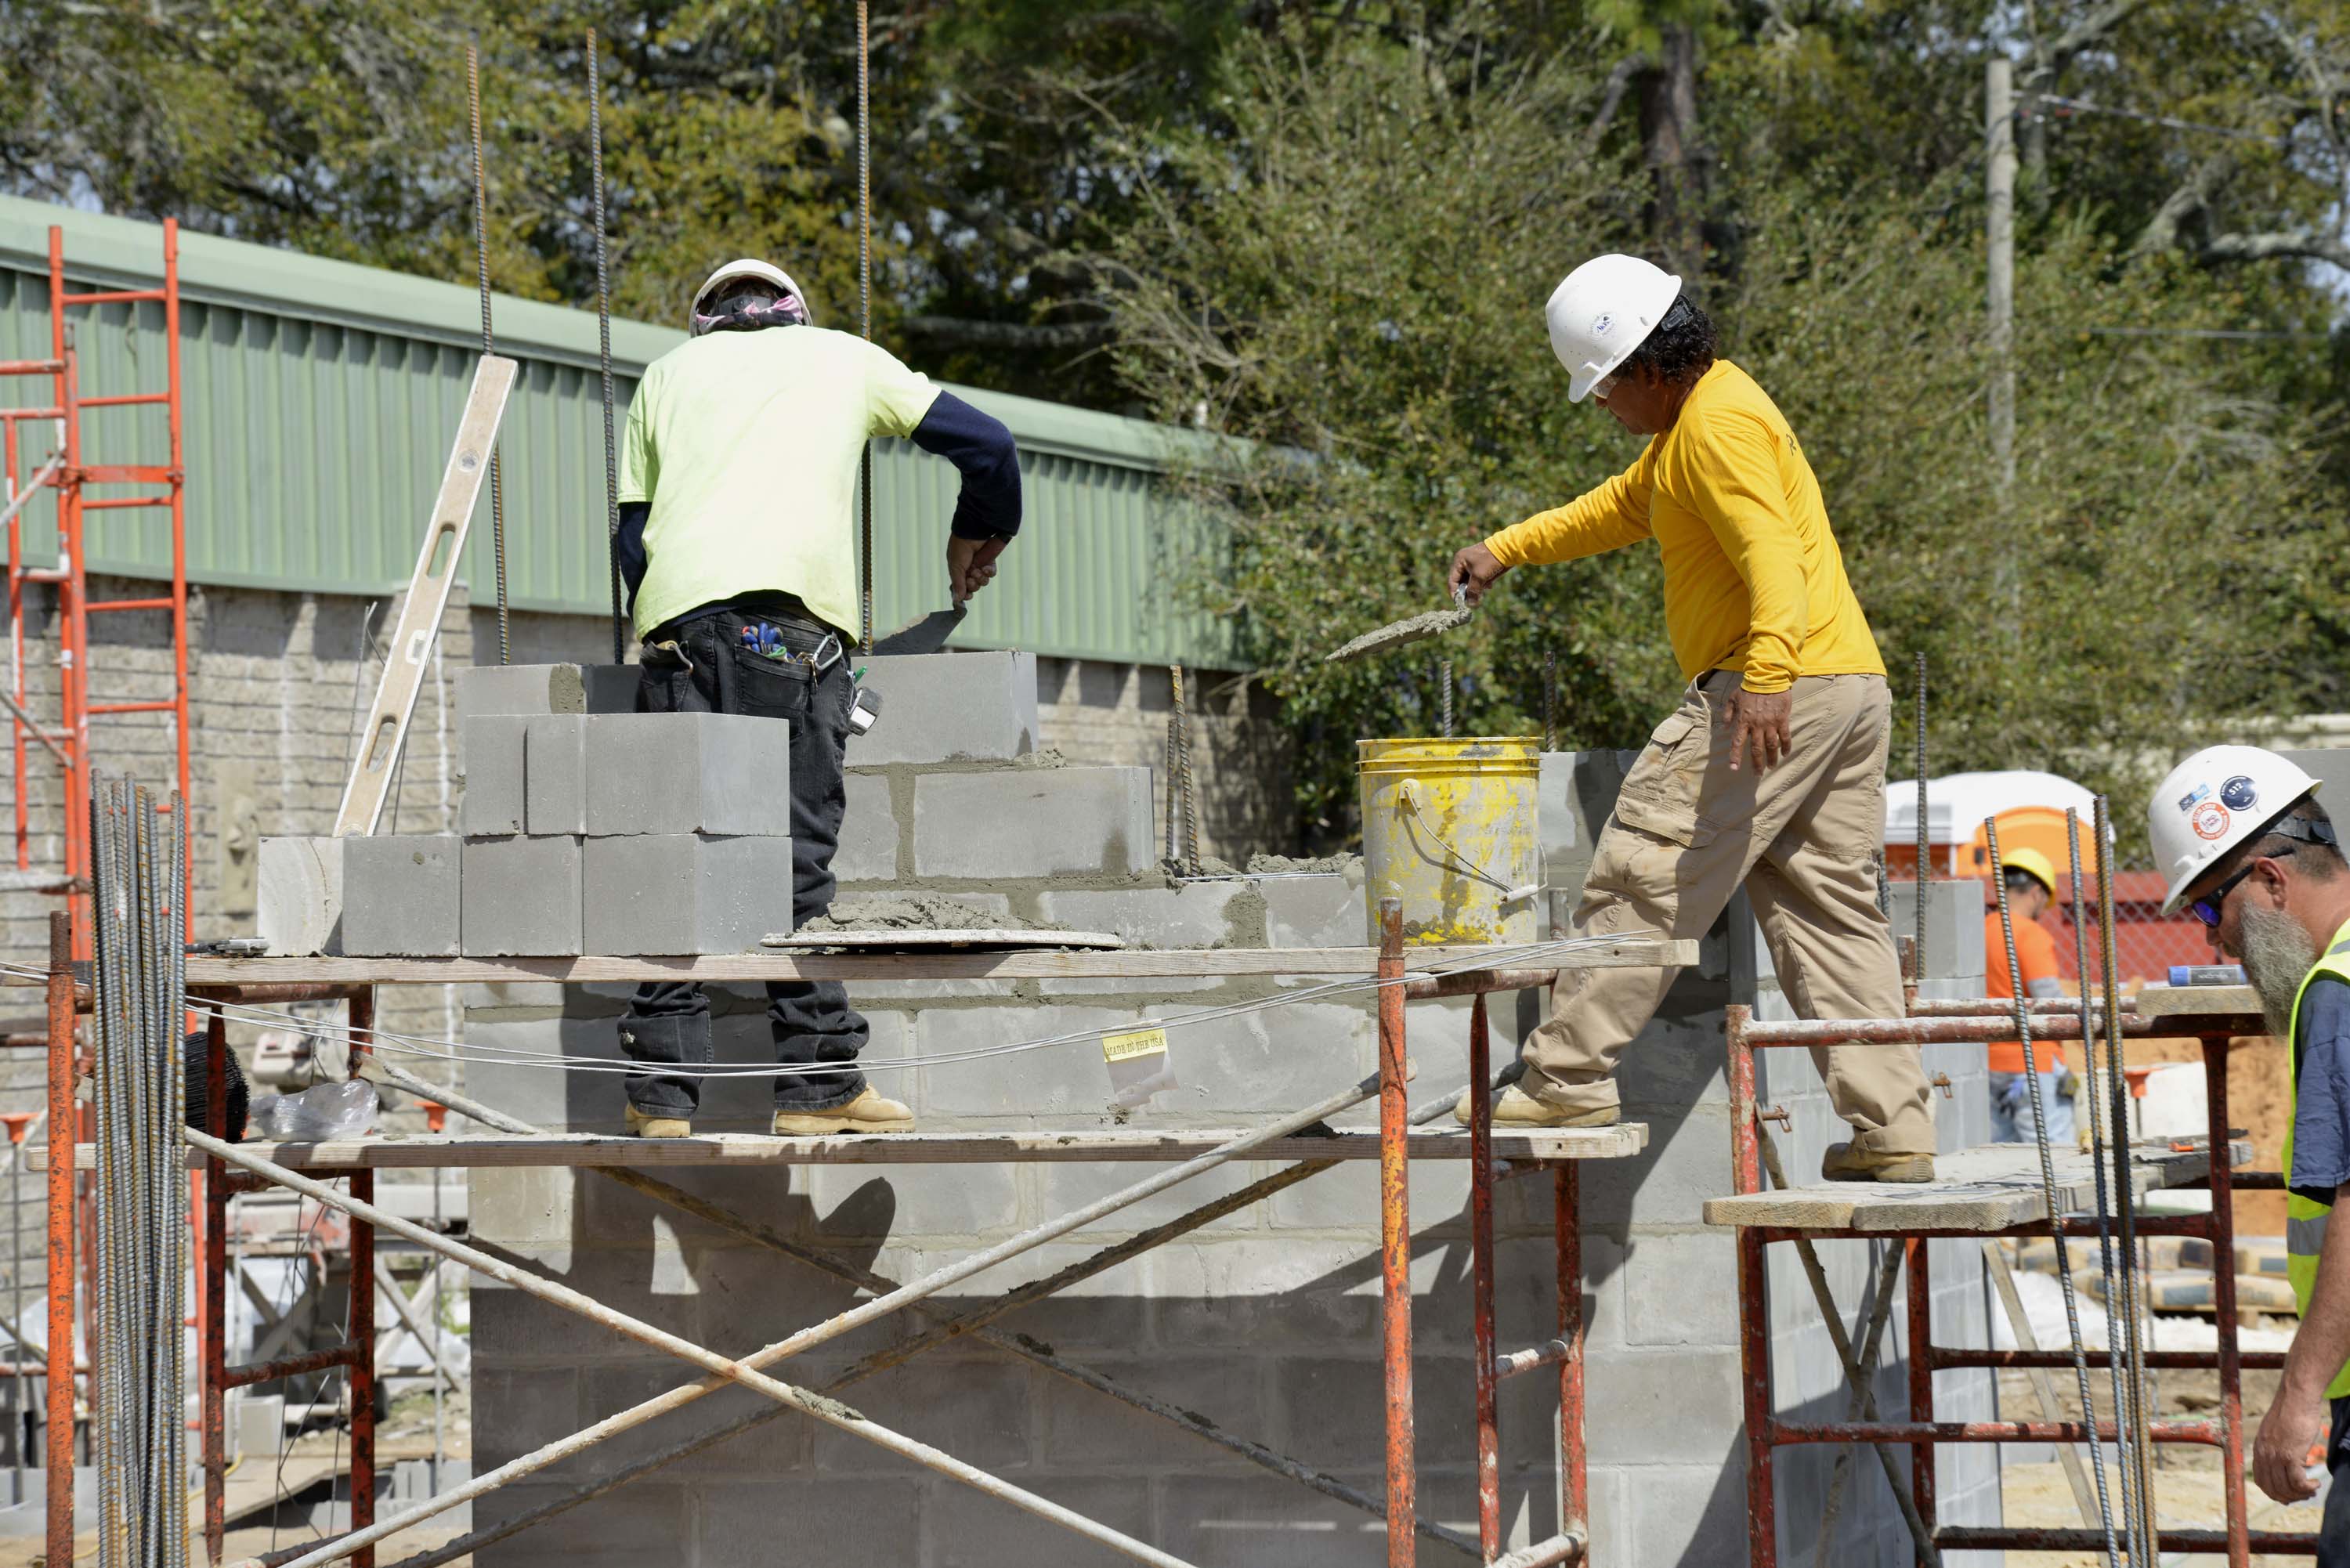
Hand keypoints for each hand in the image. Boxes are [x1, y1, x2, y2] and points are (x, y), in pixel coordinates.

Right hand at [948, 535, 1008, 603]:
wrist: (973, 533)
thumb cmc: (960, 548)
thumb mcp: (956, 567)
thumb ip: (957, 584)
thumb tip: (957, 600)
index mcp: (958, 571)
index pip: (961, 587)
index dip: (964, 593)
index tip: (967, 596)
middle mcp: (969, 569)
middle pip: (973, 587)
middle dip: (972, 585)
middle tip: (970, 578)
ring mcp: (980, 566)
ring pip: (983, 582)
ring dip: (980, 578)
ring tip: (977, 570)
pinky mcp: (990, 562)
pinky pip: (991, 574)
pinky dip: (989, 572)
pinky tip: (986, 567)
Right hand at [1447, 543, 1507, 607]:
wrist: (1507, 549)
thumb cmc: (1490, 561)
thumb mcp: (1479, 577)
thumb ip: (1473, 591)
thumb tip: (1470, 604)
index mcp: (1459, 561)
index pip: (1452, 580)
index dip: (1455, 593)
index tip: (1460, 603)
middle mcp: (1464, 561)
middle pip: (1461, 581)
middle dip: (1468, 590)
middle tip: (1474, 598)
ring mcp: (1473, 563)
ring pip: (1470, 580)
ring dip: (1476, 586)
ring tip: (1485, 587)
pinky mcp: (1482, 565)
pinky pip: (1478, 577)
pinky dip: (1482, 582)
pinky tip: (1489, 583)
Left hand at [1722, 687, 1792, 772]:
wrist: (1767, 677)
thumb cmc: (1748, 687)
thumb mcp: (1733, 698)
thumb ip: (1727, 714)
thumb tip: (1723, 728)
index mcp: (1743, 721)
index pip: (1737, 742)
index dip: (1735, 756)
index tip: (1734, 769)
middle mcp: (1756, 725)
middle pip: (1756, 749)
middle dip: (1756, 763)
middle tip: (1757, 774)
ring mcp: (1770, 723)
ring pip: (1771, 746)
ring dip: (1771, 758)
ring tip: (1771, 767)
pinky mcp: (1782, 719)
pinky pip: (1785, 736)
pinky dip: (1785, 746)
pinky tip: (1785, 753)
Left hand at [2252, 1383, 2327, 1503]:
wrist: (2295, 1398)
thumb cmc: (2290, 1412)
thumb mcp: (2276, 1432)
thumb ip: (2276, 1447)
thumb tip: (2284, 1462)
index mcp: (2259, 1449)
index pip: (2261, 1480)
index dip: (2275, 1492)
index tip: (2288, 1495)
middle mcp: (2264, 1454)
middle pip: (2272, 1488)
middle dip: (2289, 1497)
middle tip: (2304, 1495)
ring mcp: (2276, 1455)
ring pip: (2285, 1488)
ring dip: (2300, 1494)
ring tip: (2311, 1490)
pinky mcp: (2290, 1454)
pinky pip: (2297, 1482)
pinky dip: (2307, 1488)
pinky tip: (2316, 1484)